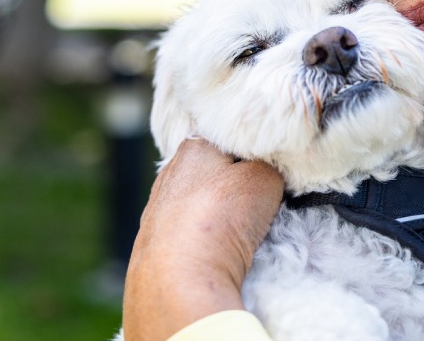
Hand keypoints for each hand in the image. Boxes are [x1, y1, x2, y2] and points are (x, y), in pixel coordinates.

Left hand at [122, 138, 283, 340]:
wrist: (177, 282)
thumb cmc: (220, 220)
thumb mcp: (264, 178)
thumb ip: (267, 167)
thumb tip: (264, 174)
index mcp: (192, 148)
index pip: (231, 142)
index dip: (254, 158)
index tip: (270, 176)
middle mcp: (169, 175)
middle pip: (215, 175)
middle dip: (235, 188)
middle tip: (259, 206)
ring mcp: (157, 212)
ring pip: (201, 207)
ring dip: (218, 218)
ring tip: (238, 237)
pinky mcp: (153, 247)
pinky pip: (189, 236)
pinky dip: (203, 243)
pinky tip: (214, 255)